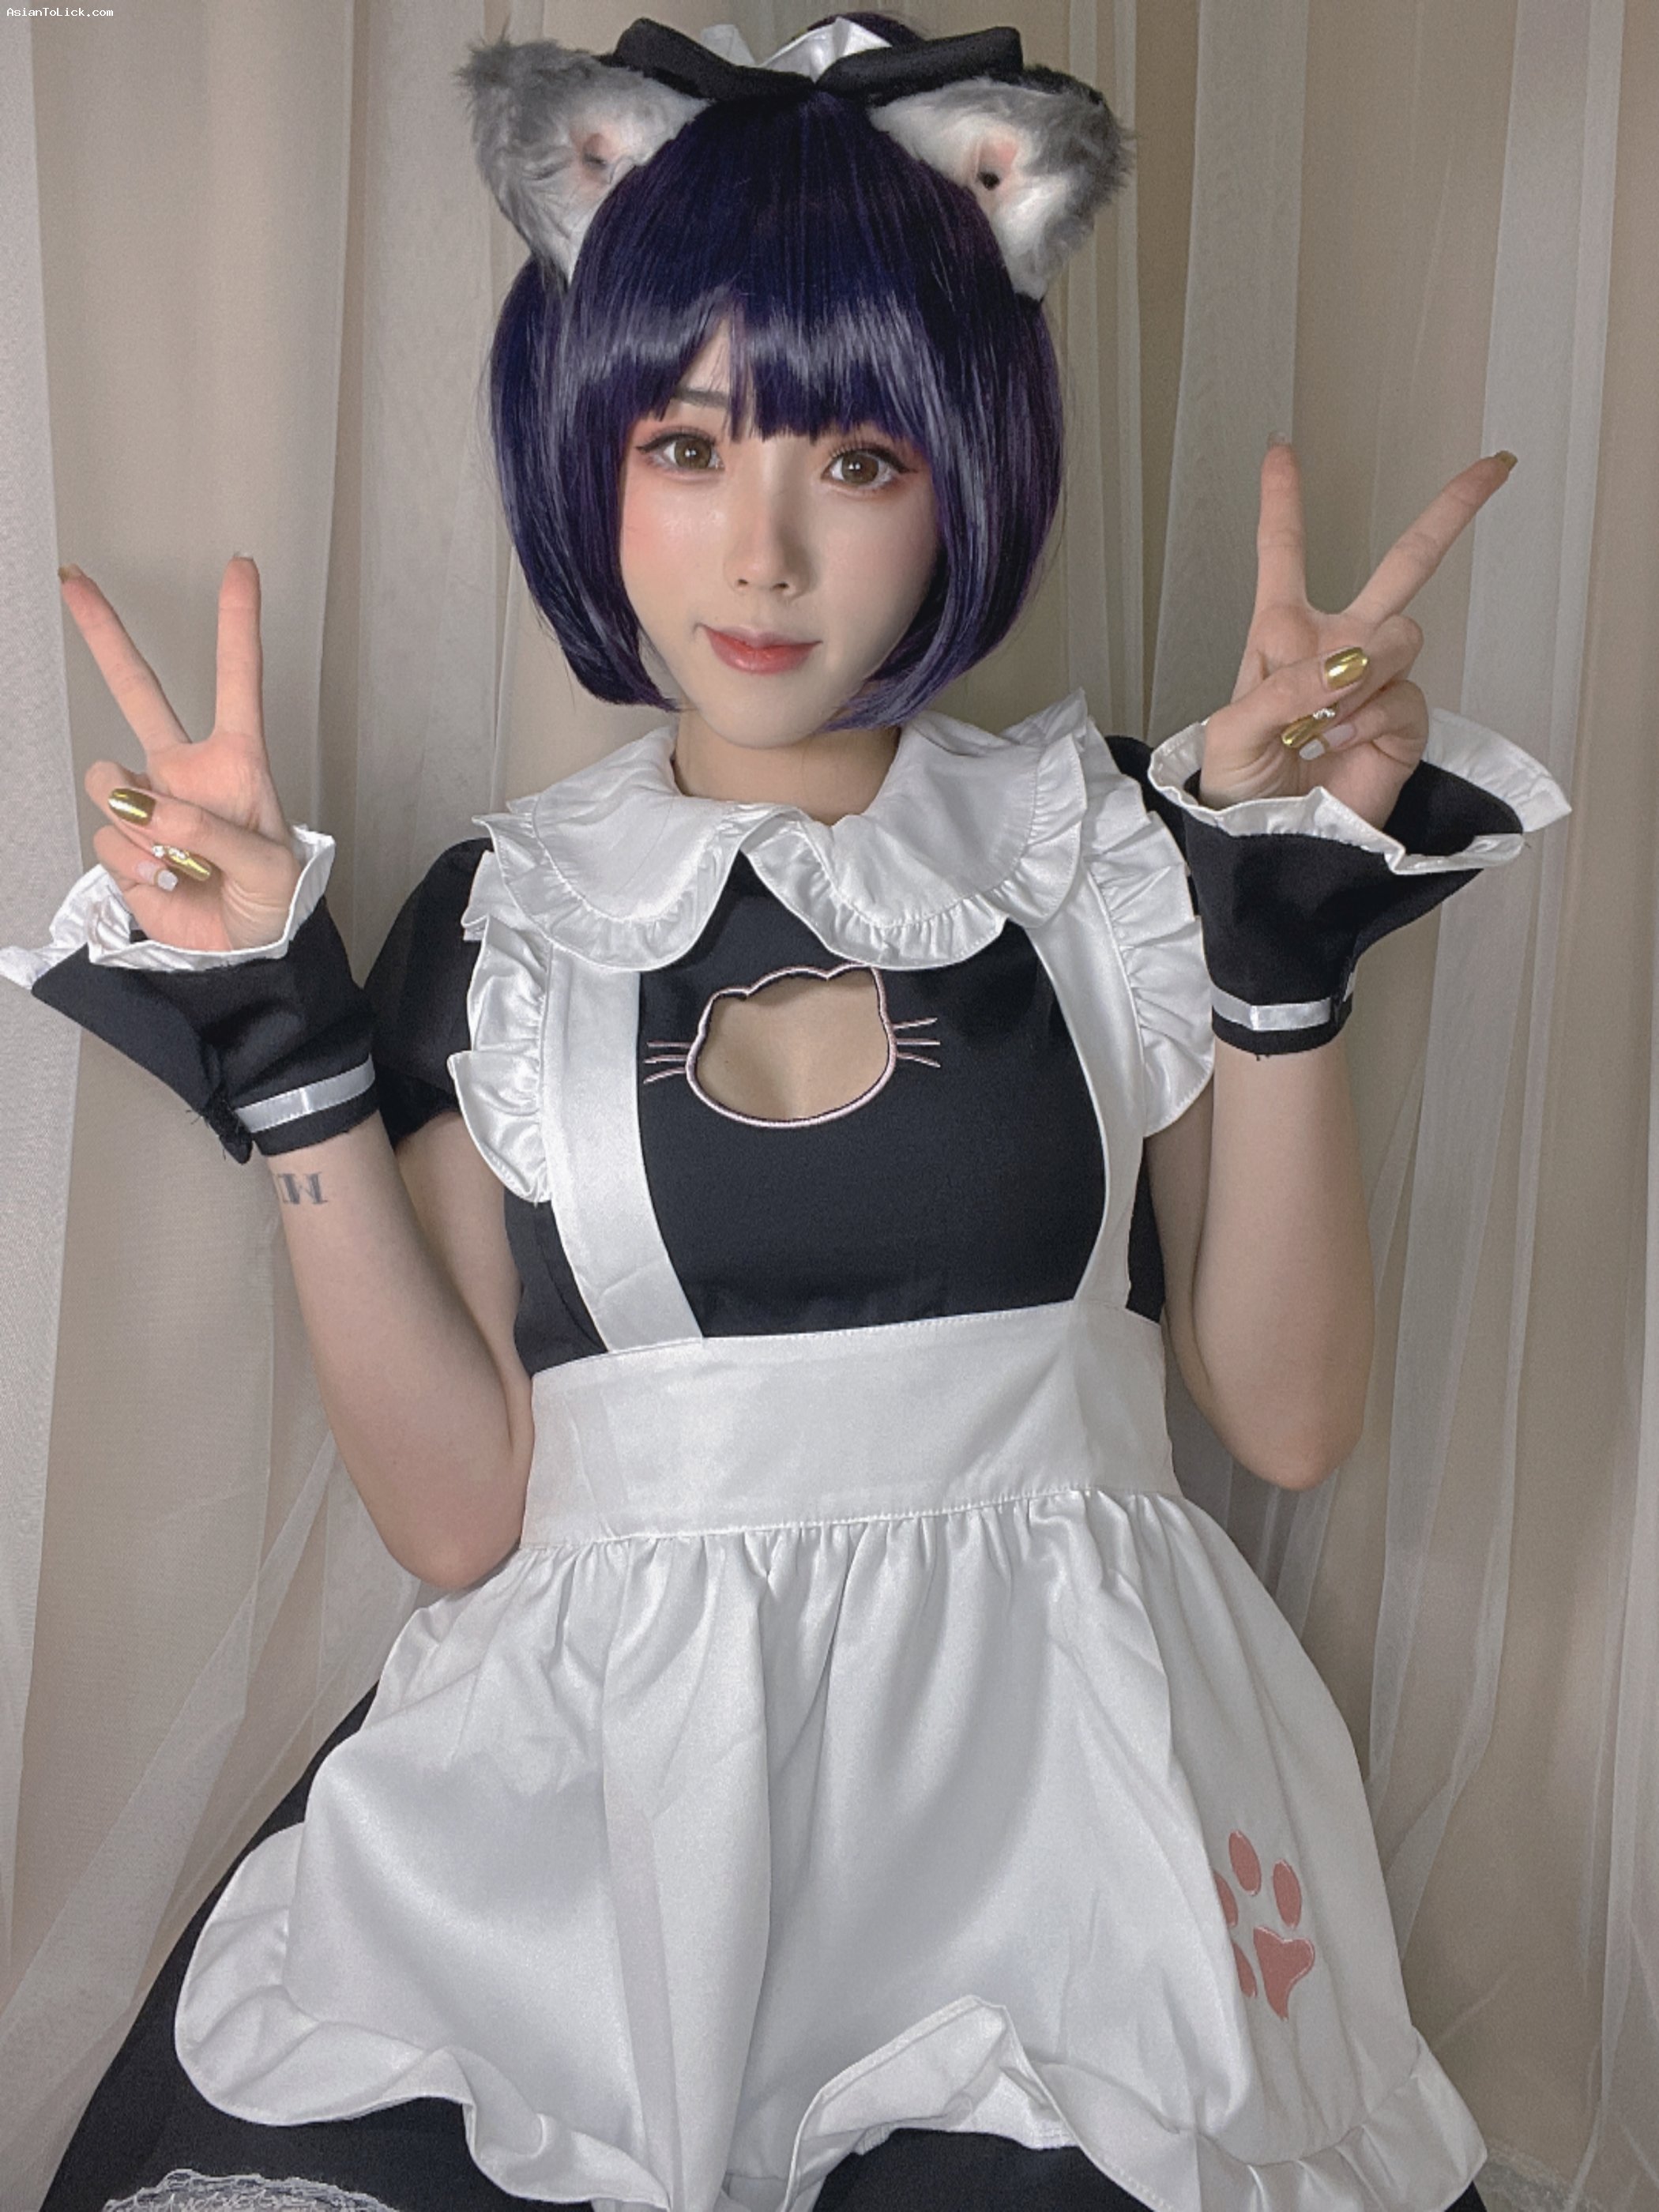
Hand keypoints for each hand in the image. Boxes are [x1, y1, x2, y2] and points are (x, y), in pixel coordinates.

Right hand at [61, 555, 301, 950]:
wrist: (244, 952)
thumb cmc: (272, 899)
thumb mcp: (269, 865)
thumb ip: (212, 832)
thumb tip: (144, 804)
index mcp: (236, 761)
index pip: (238, 680)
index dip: (238, 623)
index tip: (241, 567)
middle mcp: (184, 771)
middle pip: (138, 689)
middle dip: (104, 633)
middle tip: (75, 580)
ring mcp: (147, 805)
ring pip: (109, 782)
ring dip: (142, 823)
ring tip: (184, 860)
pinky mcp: (121, 844)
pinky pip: (110, 839)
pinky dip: (138, 865)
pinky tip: (167, 880)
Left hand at [1197, 443, 1517, 825]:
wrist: (1267, 844)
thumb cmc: (1237, 788)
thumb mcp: (1230, 730)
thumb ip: (1282, 688)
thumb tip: (1343, 664)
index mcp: (1281, 634)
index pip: (1284, 554)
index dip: (1283, 501)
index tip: (1282, 450)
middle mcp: (1336, 645)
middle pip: (1404, 563)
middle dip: (1450, 513)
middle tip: (1491, 470)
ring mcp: (1374, 680)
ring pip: (1402, 634)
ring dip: (1362, 672)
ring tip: (1324, 720)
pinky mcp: (1402, 720)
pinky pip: (1403, 694)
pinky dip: (1368, 718)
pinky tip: (1341, 741)